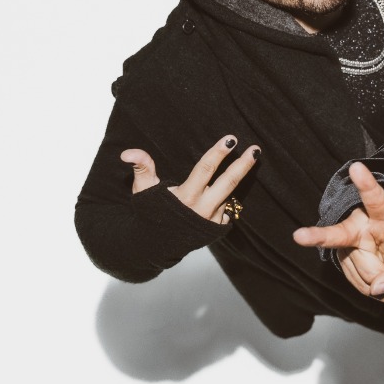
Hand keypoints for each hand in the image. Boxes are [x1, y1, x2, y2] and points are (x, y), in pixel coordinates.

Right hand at [122, 134, 257, 225]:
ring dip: (239, 177)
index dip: (218, 153)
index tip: (231, 139)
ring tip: (250, 159)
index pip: (206, 169)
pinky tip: (225, 188)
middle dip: (244, 165)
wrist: (155, 245)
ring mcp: (212, 219)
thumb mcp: (144, 190)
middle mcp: (202, 208)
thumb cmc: (150, 212)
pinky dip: (228, 196)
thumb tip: (128, 152)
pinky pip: (228, 207)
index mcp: (185, 197)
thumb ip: (142, 168)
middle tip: (255, 149)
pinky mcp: (217, 227)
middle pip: (229, 182)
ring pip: (229, 193)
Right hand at [292, 163, 383, 301]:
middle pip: (365, 260)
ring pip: (365, 279)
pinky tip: (382, 279)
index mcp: (383, 214)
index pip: (375, 199)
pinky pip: (363, 287)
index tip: (356, 167)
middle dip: (376, 273)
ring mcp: (348, 244)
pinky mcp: (343, 260)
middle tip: (313, 241)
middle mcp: (359, 225)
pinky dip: (376, 290)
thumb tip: (376, 289)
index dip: (365, 184)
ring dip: (381, 285)